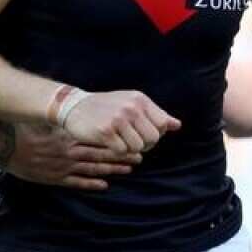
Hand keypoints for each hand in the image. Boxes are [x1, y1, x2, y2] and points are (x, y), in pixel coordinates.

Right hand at [7, 123, 140, 190]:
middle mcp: (70, 151)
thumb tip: (84, 114)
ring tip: (128, 170)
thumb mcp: (49, 122)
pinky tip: (104, 185)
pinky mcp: (55, 177)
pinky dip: (91, 183)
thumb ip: (66, 122)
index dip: (118, 143)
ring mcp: (63, 166)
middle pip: (101, 155)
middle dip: (121, 157)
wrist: (6, 145)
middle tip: (139, 158)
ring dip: (112, 170)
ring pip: (92, 168)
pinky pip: (76, 182)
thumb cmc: (27, 130)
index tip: (133, 143)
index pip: (99, 140)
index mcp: (70, 136)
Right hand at [62, 90, 181, 152]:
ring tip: (120, 141)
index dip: (155, 135)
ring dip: (130, 149)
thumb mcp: (131, 104)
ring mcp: (118, 119)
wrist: (74, 106)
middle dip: (145, 145)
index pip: (162, 125)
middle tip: (131, 142)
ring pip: (138, 147)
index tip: (143, 135)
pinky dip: (117, 151)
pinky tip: (109, 142)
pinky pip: (122, 151)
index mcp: (140, 100)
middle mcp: (131, 107)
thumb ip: (155, 114)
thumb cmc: (106, 107)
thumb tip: (177, 125)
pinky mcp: (105, 131)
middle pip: (153, 139)